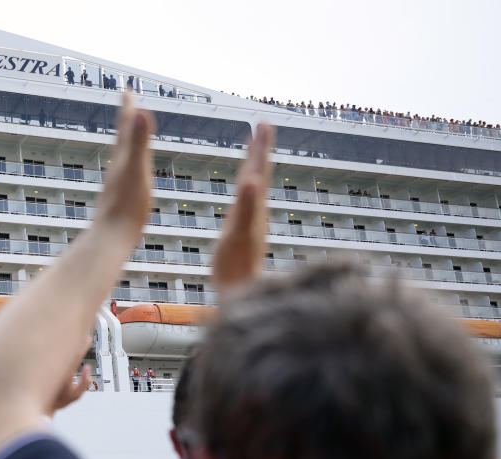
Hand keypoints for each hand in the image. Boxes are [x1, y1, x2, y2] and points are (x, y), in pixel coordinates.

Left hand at [47, 335, 92, 413]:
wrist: (40, 404)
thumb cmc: (58, 400)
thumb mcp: (75, 396)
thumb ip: (84, 383)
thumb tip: (87, 368)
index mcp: (66, 373)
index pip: (76, 355)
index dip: (83, 345)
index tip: (88, 338)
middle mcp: (58, 367)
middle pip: (68, 349)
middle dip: (75, 340)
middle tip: (81, 334)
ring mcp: (51, 365)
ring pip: (59, 350)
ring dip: (66, 343)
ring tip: (73, 337)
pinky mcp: (46, 366)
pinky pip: (52, 352)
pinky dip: (58, 347)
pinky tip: (61, 344)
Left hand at [94, 92, 154, 241]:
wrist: (111, 239)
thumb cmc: (127, 207)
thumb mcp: (138, 170)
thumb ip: (139, 141)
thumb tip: (141, 112)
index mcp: (123, 159)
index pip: (126, 127)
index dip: (128, 107)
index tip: (127, 88)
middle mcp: (117, 169)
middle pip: (121, 138)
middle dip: (126, 120)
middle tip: (128, 103)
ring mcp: (116, 184)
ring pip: (121, 157)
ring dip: (126, 143)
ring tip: (128, 136)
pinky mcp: (118, 199)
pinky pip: (124, 175)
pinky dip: (128, 166)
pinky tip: (127, 174)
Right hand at [212, 123, 273, 289]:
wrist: (241, 294)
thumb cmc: (236, 268)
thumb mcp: (238, 234)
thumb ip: (246, 207)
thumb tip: (254, 181)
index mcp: (254, 206)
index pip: (258, 170)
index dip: (260, 147)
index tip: (264, 123)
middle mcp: (257, 211)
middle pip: (260, 173)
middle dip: (260, 149)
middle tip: (264, 125)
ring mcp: (252, 221)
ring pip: (256, 186)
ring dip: (256, 165)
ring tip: (255, 149)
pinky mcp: (246, 231)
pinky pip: (249, 201)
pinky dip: (248, 187)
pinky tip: (246, 188)